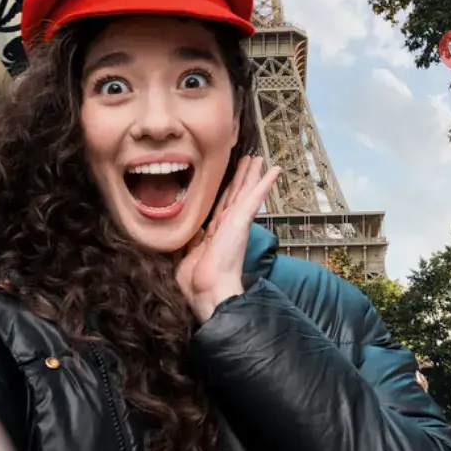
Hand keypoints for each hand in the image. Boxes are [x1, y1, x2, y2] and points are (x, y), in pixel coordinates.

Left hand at [177, 155, 280, 322]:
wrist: (207, 291)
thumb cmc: (195, 282)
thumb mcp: (182, 257)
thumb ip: (184, 242)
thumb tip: (177, 233)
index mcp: (214, 234)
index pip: (220, 207)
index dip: (225, 192)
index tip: (229, 180)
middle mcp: (227, 226)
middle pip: (235, 195)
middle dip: (241, 178)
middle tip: (248, 161)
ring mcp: (236, 223)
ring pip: (245, 192)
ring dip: (253, 175)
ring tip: (259, 159)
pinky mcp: (241, 221)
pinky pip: (254, 198)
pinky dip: (264, 184)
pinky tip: (273, 170)